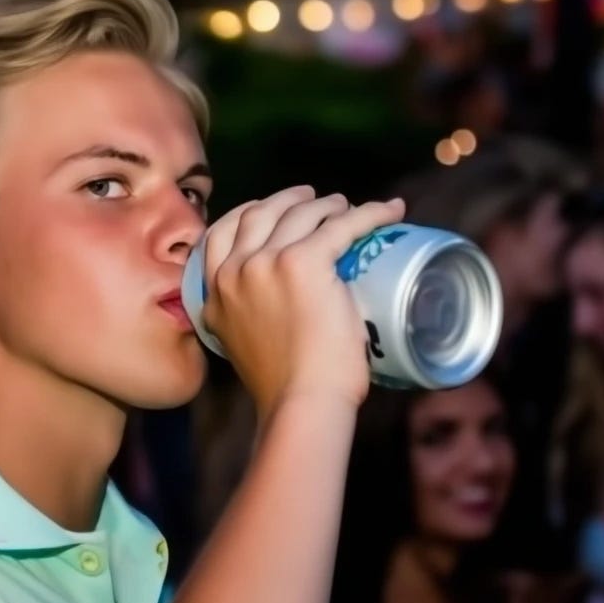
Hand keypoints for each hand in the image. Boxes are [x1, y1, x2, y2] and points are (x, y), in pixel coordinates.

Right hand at [200, 186, 404, 415]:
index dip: (247, 214)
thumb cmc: (281, 386)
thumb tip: (273, 307)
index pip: (219, 235)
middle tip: (313, 201)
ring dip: (326, 204)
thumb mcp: (240, 344)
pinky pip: (343, 224)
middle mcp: (233, 272)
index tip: (270, 211)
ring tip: (345, 206)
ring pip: (300, 213)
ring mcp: (266, 263)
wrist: (300, 402)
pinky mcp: (304, 262)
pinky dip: (370, 213)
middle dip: (286, 201)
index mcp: (214, 293)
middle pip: (259, 213)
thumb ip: (244, 318)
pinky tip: (389, 211)